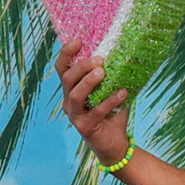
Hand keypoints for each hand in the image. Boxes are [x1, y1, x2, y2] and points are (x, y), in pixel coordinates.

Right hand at [55, 40, 131, 167]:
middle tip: (100, 59)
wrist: (115, 145)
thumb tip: (123, 52)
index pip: (62, 68)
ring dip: (89, 81)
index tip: (79, 40)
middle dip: (82, 66)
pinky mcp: (85, 128)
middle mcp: (68, 102)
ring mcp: (75, 116)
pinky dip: (110, 100)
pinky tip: (122, 92)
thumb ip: (110, 76)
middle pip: (67, 79)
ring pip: (75, 95)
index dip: (67, 53)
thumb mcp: (109, 91)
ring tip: (103, 72)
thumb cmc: (112, 114)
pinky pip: (96, 112)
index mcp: (71, 90)